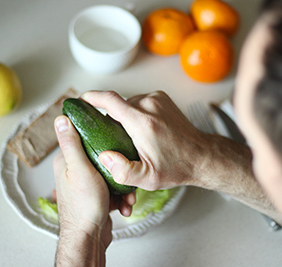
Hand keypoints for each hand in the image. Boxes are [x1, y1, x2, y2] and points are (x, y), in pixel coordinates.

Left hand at [53, 115, 134, 265]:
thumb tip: (61, 118)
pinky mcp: (97, 196)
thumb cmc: (83, 206)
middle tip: (125, 174)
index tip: (116, 139)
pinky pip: (114, 190)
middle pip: (103, 157)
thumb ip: (71, 144)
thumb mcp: (79, 169)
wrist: (89, 238)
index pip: (84, 139)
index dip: (102, 137)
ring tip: (127, 196)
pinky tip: (124, 205)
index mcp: (67, 161)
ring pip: (111, 174)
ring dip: (123, 186)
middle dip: (118, 167)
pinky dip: (121, 197)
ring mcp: (87, 184)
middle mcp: (75, 171)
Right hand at [81, 90, 206, 189]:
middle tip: (112, 139)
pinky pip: (139, 102)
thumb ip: (123, 171)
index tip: (80, 100)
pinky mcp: (162, 98)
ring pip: (128, 104)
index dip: (92, 97)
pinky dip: (135, 113)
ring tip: (130, 137)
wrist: (200, 156)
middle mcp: (150, 105)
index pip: (110, 100)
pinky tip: (141, 130)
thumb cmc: (175, 168)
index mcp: (143, 122)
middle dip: (110, 119)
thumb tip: (104, 156)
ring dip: (124, 117)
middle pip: (117, 105)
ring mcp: (157, 99)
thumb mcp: (148, 179)